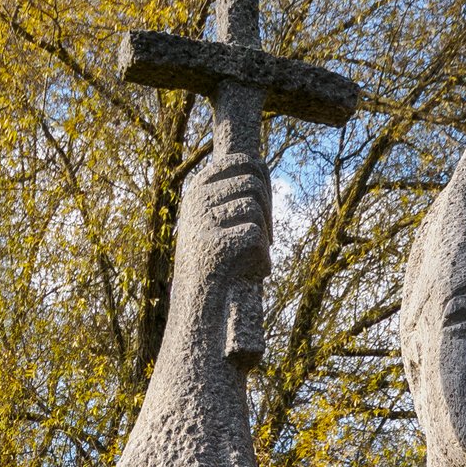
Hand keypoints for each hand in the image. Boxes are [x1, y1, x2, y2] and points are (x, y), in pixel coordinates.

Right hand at [180, 149, 272, 296]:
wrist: (196, 305)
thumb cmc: (214, 261)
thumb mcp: (216, 217)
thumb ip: (233, 192)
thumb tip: (262, 164)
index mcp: (198, 187)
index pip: (243, 162)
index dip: (264, 181)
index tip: (266, 208)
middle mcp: (197, 199)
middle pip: (253, 182)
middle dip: (269, 210)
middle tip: (268, 237)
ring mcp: (203, 220)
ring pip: (255, 208)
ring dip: (266, 234)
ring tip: (257, 255)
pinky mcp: (215, 245)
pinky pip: (255, 236)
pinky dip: (263, 258)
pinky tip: (254, 272)